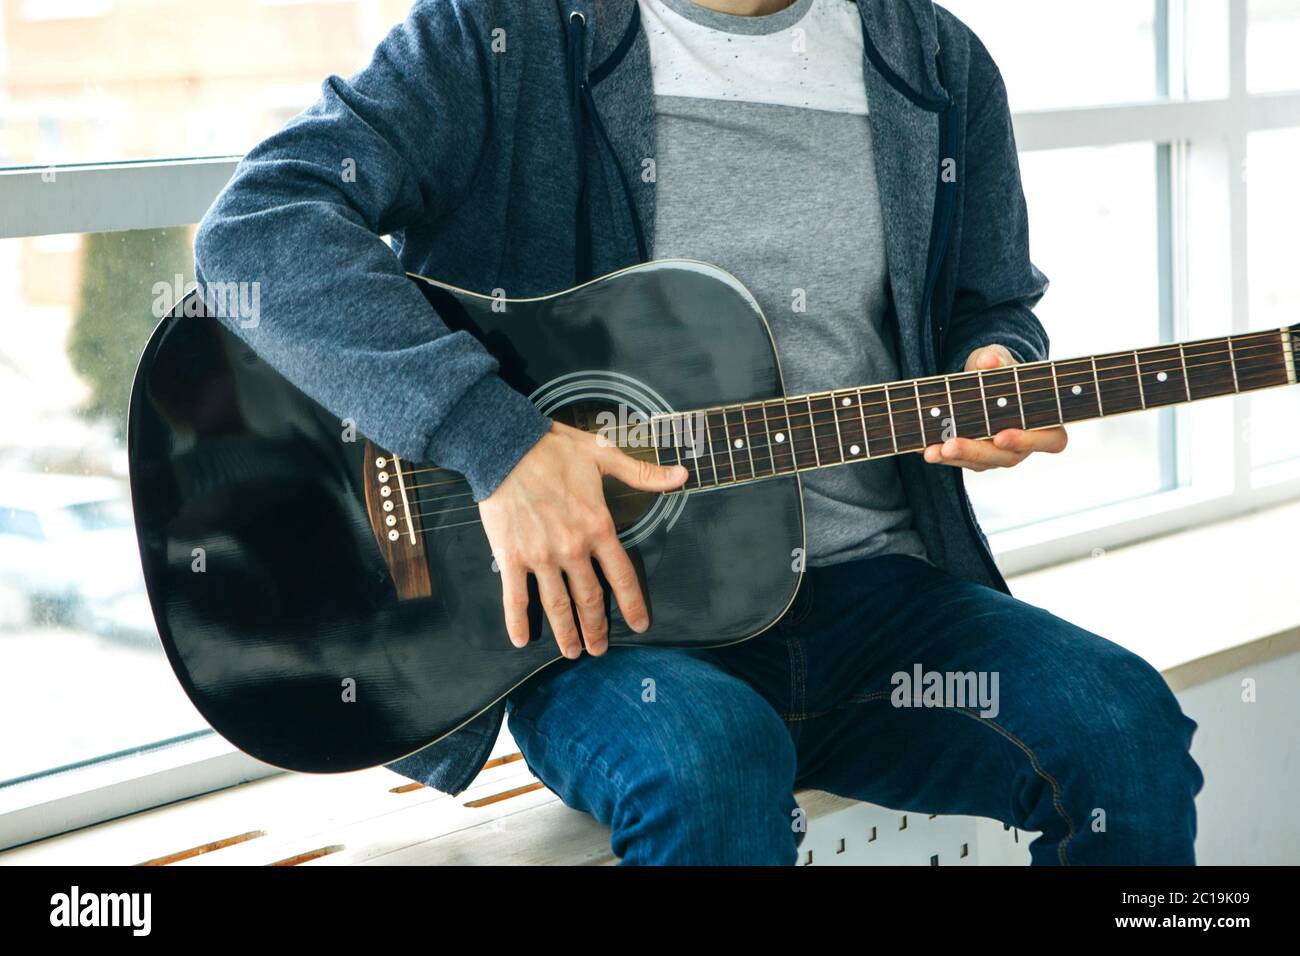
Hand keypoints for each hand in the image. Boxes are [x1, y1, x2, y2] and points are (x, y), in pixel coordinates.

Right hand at [479, 420, 688, 658]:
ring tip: (572, 652)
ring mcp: (541, 557)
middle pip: (589, 599)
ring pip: (557, 605)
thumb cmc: (554, 449)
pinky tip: (521, 640)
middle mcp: (572, 549)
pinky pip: (515, 597)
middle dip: (597, 628)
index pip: (622, 576)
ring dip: (566, 633)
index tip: (640, 625)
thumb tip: (681, 475)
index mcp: (597, 527)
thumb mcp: (603, 455)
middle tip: (599, 650)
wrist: (505, 447)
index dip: (633, 604)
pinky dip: (517, 621)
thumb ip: (643, 473)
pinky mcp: (511, 557)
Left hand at [922, 344, 1067, 470]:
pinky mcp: (977, 457)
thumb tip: (988, 360)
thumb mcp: (1001, 358)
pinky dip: (943, 455)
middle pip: (1006, 457)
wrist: (984, 381)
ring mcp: (1000, 454)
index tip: (1002, 436)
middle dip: (976, 451)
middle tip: (951, 445)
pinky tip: (927, 449)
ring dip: (955, 457)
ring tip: (933, 450)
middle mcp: (1025, 444)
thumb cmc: (1003, 370)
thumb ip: (998, 359)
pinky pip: (962, 460)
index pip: (1049, 441)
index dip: (1027, 441)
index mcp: (1047, 423)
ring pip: (980, 463)